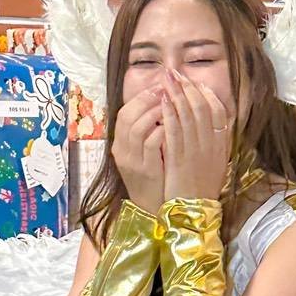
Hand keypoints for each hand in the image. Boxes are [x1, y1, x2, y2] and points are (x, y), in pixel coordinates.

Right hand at [111, 85, 165, 214]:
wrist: (154, 208)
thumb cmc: (156, 176)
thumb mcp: (147, 152)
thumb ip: (149, 131)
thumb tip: (162, 104)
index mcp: (121, 144)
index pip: (124, 112)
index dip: (141, 98)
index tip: (159, 87)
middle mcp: (122, 151)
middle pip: (127, 116)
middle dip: (147, 100)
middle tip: (166, 90)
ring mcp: (132, 161)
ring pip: (137, 127)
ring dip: (155, 112)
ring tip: (171, 103)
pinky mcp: (146, 170)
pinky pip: (151, 144)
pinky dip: (161, 130)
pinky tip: (174, 124)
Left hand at [161, 69, 231, 202]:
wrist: (195, 211)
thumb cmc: (202, 189)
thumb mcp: (216, 165)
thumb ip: (214, 145)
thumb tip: (210, 126)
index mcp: (222, 146)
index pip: (219, 112)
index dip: (207, 95)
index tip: (196, 83)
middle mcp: (211, 145)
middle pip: (202, 108)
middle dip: (188, 87)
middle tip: (176, 73)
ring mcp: (196, 150)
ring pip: (188, 115)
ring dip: (177, 93)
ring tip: (167, 79)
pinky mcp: (179, 157)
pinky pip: (175, 130)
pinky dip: (169, 112)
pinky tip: (163, 100)